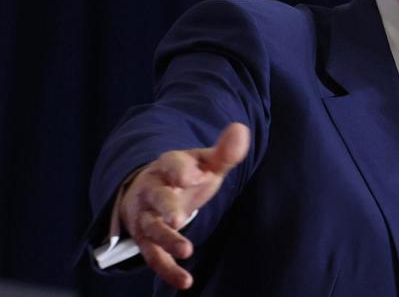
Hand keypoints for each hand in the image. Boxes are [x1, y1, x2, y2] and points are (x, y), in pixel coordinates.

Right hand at [119, 122, 249, 288]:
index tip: (194, 176)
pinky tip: (186, 281)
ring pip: (151, 229)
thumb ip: (224, 152)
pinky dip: (167, 270)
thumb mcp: (206, 162)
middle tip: (179, 217)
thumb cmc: (187, 174)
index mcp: (168, 165)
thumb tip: (241, 129)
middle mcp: (152, 190)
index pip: (172, 163)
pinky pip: (153, 256)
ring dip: (167, 240)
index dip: (182, 169)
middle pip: (156, 197)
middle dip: (166, 206)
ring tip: (186, 251)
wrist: (152, 189)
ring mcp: (146, 216)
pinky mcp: (146, 240)